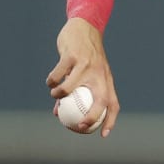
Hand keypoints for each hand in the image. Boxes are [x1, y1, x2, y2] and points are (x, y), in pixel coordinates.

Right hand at [46, 19, 119, 136]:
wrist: (84, 28)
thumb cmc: (86, 56)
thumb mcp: (86, 73)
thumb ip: (76, 92)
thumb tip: (59, 113)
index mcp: (106, 80)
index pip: (113, 104)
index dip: (111, 121)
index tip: (103, 135)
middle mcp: (99, 74)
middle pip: (100, 100)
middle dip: (91, 116)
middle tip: (79, 125)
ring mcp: (86, 65)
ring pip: (71, 87)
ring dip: (60, 95)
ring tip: (55, 96)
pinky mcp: (72, 56)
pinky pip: (58, 73)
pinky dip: (52, 81)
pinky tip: (50, 83)